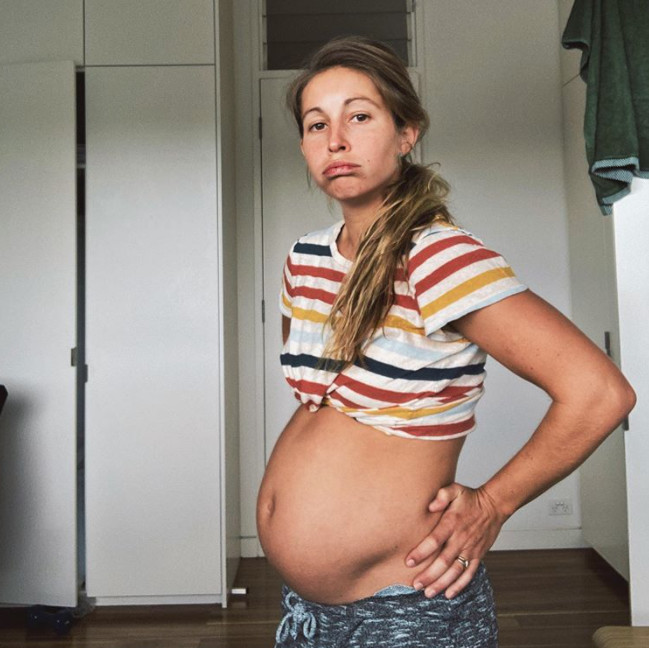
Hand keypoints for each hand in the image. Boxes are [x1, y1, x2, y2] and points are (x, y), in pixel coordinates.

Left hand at [404, 482, 507, 598]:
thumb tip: (430, 506)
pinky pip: (469, 573)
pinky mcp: (478, 555)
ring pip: (455, 571)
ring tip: (428, 593)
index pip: (435, 540)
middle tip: (415, 584)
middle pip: (444, 561)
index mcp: (452, 523)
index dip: (422, 552)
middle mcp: (461, 538)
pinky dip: (460, 585)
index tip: (409, 562)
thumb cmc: (470, 497)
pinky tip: (449, 594)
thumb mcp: (455, 489)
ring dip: (442, 583)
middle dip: (429, 575)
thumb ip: (442, 495)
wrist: (494, 505)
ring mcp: (470, 549)